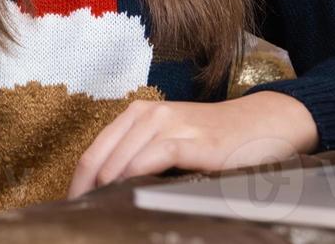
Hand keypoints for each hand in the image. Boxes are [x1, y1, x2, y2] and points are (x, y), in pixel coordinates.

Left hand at [67, 91, 318, 197]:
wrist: (263, 124)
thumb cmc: (215, 140)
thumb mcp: (170, 141)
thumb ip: (140, 157)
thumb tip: (103, 193)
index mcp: (138, 114)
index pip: (93, 153)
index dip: (77, 185)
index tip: (71, 210)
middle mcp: (150, 115)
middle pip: (100, 159)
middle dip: (87, 193)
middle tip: (83, 219)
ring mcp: (173, 125)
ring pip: (122, 159)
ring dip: (107, 190)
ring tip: (102, 214)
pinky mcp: (195, 141)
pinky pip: (155, 157)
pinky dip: (137, 179)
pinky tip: (131, 198)